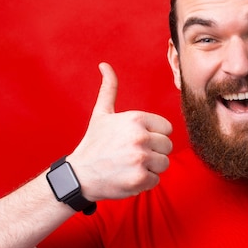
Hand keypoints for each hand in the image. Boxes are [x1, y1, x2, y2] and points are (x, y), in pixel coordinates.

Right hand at [68, 62, 172, 200]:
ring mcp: (140, 159)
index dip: (154, 136)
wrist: (80, 175)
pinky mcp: (140, 179)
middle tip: (132, 155)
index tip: (136, 141)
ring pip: (164, 164)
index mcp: (136, 119)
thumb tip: (105, 65)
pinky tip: (127, 176)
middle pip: (167, 146)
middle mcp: (140, 137)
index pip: (167, 129)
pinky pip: (156, 180)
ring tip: (129, 165)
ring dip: (150, 167)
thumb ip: (109, 89)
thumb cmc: (94, 143)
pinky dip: (144, 182)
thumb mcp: (101, 113)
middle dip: (153, 152)